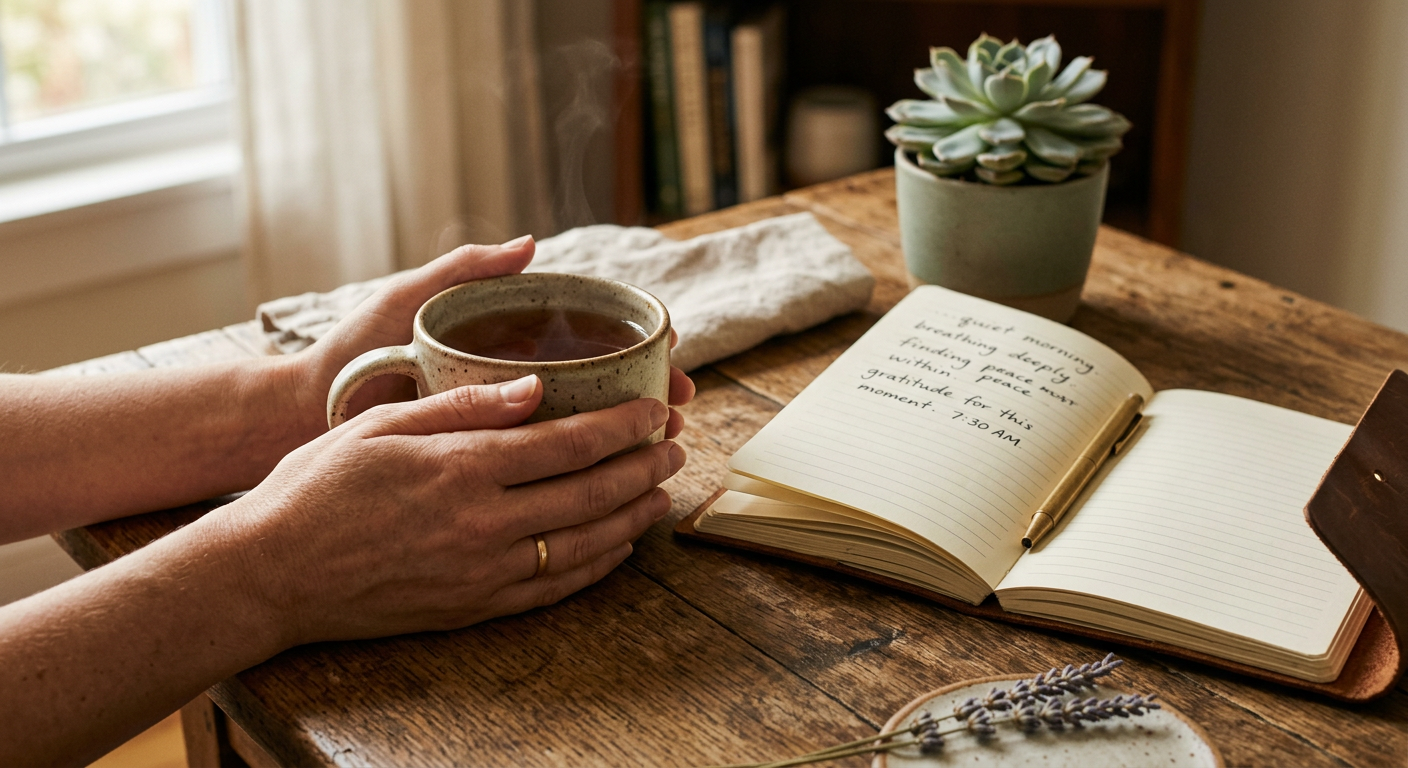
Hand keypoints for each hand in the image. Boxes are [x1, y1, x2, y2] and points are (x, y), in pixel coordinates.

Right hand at [223, 375, 685, 645]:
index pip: (566, 442)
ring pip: (583, 543)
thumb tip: (534, 387)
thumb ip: (463, 405)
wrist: (270, 573)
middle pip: (589, 493)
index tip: (652, 408)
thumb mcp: (381, 425)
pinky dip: (596, 566)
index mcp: (461, 467)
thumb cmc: (316, 488)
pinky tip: (617, 547)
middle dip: (641, 466)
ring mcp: (481, 571)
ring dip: (631, 515)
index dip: (620, 425)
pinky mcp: (474, 607)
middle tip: (674, 445)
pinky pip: (554, 587)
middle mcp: (482, 523)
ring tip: (660, 491)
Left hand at [287, 236, 696, 438]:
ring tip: (661, 445)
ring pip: (584, 433)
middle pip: (600, 388)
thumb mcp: (407, 298)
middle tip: (681, 407)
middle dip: (647, 395)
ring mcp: (501, 426)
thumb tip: (531, 244)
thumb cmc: (351, 349)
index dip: (638, 341)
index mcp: (504, 343)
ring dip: (629, 438)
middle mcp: (511, 383)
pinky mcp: (486, 464)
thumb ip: (464, 268)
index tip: (673, 345)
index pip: (589, 339)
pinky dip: (587, 475)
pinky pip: (548, 470)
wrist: (297, 412)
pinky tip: (616, 488)